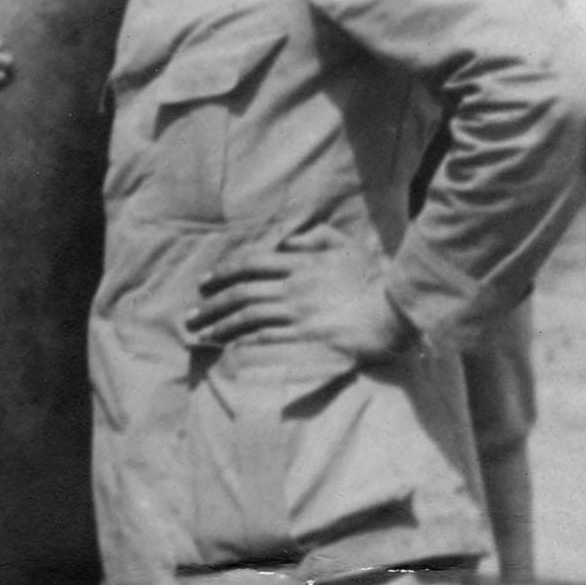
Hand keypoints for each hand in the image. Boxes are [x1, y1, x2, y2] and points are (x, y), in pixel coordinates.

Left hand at [185, 228, 409, 364]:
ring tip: (200, 333)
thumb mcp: (347, 247)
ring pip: (246, 316)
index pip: (250, 263)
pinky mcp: (304, 338)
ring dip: (219, 325)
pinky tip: (226, 346)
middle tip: (190, 315)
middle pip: (240, 293)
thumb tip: (287, 243)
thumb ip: (316, 238)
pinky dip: (241, 341)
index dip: (223, 272)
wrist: (395, 310)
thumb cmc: (375, 278)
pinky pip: (264, 339)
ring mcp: (297, 314)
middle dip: (210, 304)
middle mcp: (293, 287)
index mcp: (301, 263)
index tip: (205, 283)